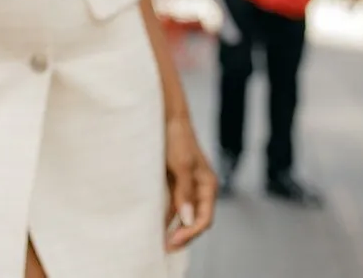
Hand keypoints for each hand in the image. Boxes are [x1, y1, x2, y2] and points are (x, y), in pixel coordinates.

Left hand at [164, 116, 216, 251]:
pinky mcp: (173, 180)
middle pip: (194, 220)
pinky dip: (165, 215)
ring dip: (172, 227)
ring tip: (158, 240)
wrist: (166, 115)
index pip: (204, 219)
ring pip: (182, 214)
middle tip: (165, 246)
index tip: (173, 241)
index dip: (190, 233)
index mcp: (208, 185)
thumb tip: (188, 219)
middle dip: (182, 234)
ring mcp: (186, 185)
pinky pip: (171, 203)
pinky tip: (155, 223)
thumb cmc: (178, 137)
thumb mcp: (182, 165)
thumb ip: (185, 193)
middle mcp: (199, 187)